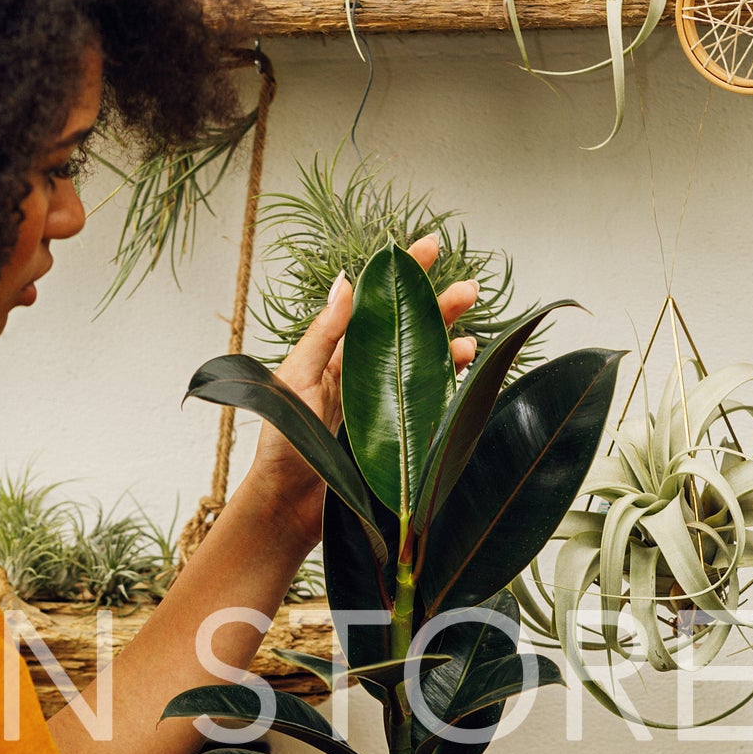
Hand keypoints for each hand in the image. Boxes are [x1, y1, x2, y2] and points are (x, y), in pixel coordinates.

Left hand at [250, 233, 479, 540]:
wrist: (288, 507)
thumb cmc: (282, 445)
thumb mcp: (296, 381)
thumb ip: (322, 335)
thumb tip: (345, 281)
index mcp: (337, 356)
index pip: (375, 305)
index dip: (402, 274)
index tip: (430, 246)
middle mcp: (365, 375)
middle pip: (409, 331)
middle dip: (439, 307)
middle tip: (469, 289)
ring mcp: (384, 405)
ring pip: (425, 365)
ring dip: (449, 347)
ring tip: (471, 338)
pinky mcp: (398, 436)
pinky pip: (431, 404)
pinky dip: (450, 387)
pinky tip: (465, 375)